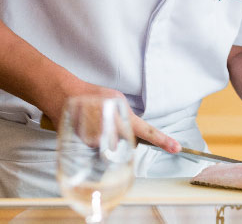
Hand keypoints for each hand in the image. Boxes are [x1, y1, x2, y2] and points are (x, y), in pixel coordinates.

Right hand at [43, 82, 180, 154]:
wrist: (65, 94)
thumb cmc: (92, 95)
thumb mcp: (115, 100)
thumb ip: (125, 116)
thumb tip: (131, 131)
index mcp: (124, 114)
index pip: (147, 130)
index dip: (162, 140)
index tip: (176, 148)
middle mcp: (114, 127)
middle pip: (127, 143)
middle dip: (121, 137)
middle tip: (107, 121)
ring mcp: (101, 137)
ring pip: (112, 146)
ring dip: (106, 138)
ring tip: (95, 122)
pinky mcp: (88, 143)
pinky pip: (98, 146)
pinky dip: (95, 139)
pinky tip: (88, 126)